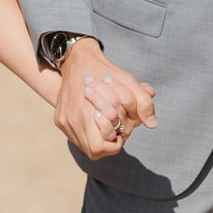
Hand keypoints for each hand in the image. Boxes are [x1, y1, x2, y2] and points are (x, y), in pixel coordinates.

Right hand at [53, 40, 155, 159]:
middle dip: (108, 143)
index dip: (116, 141)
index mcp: (88, 112)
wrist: (76, 62)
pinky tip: (95, 122)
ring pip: (84, 147)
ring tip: (106, 126)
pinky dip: (88, 134)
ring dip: (98, 140)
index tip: (121, 129)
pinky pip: (76, 138)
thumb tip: (153, 125)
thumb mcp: (128, 83)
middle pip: (94, 150)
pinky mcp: (59, 120)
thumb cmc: (105, 73)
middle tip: (115, 130)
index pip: (103, 146)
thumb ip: (143, 102)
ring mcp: (64, 121)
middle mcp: (73, 119)